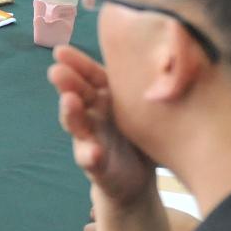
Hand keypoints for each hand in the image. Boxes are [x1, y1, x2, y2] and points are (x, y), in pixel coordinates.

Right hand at [47, 45, 153, 205]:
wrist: (138, 179)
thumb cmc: (142, 134)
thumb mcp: (146, 108)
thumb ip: (151, 86)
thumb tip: (174, 52)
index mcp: (105, 98)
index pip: (90, 76)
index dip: (76, 63)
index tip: (60, 51)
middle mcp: (93, 115)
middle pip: (76, 96)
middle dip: (66, 83)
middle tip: (56, 72)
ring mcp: (90, 140)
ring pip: (76, 125)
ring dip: (71, 113)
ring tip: (69, 101)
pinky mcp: (95, 165)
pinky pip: (90, 160)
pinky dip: (89, 155)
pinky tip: (92, 153)